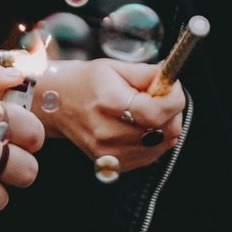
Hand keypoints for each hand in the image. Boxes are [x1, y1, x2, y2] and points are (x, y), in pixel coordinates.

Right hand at [36, 57, 185, 175]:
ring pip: (164, 144)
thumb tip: (170, 79)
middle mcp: (109, 134)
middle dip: (173, 110)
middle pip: (166, 131)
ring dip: (166, 125)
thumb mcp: (114, 66)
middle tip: (159, 96)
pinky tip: (141, 125)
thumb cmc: (85, 82)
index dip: (173, 99)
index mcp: (109, 104)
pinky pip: (152, 155)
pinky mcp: (114, 164)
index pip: (156, 113)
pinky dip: (156, 139)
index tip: (170, 86)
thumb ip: (147, 73)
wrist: (57, 106)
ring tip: (148, 110)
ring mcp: (112, 153)